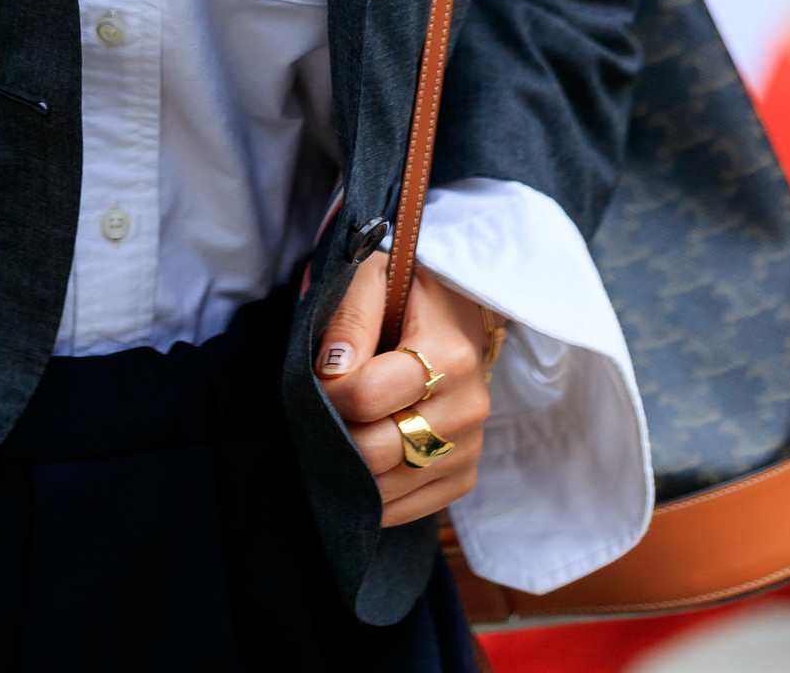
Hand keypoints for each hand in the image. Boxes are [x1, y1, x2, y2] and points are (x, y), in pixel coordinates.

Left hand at [315, 251, 488, 527]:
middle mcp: (467, 407)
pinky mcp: (463, 477)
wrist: (453, 313)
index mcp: (450, 354)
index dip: (331, 391)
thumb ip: (349, 320)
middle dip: (336, 433)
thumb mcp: (374, 280)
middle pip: (378, 450)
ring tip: (339, 433)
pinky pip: (407, 510)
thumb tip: (331, 373)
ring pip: (388, 487)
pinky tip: (360, 464)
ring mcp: (469, 448)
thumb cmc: (406, 294)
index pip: (369, 395)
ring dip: (350, 468)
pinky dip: (373, 496)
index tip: (321, 376)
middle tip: (323, 411)